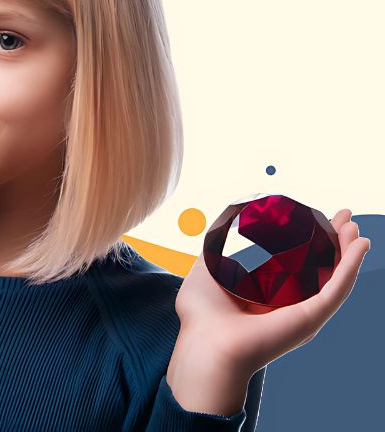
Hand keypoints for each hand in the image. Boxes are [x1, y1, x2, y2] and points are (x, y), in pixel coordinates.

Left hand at [174, 208, 370, 375]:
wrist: (206, 344)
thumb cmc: (200, 316)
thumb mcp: (206, 271)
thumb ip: (213, 250)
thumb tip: (219, 226)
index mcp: (267, 297)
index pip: (296, 266)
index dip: (309, 243)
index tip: (316, 219)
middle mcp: (289, 306)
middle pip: (321, 269)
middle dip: (335, 242)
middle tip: (344, 216)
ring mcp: (302, 313)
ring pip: (335, 277)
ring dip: (348, 250)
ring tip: (353, 224)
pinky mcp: (311, 318)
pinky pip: (338, 288)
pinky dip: (351, 266)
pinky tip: (360, 246)